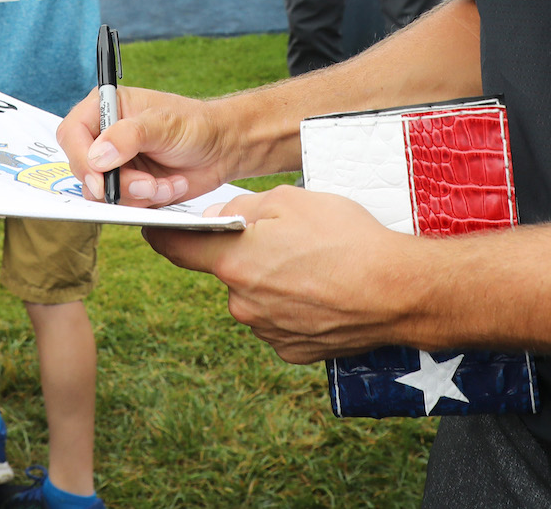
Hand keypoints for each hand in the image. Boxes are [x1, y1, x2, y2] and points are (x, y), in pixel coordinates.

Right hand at [57, 86, 237, 207]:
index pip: (72, 134)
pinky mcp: (129, 187)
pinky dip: (147, 202)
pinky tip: (172, 186)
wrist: (223, 148)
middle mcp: (104, 136)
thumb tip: (97, 157)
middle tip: (148, 184)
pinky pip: (123, 205)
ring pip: (102, 193)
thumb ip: (129, 136)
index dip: (81, 159)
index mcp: (106, 108)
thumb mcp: (164, 123)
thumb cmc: (195, 124)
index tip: (100, 180)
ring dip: (136, 195)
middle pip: (84, 169)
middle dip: (116, 184)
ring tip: (167, 183)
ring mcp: (115, 164)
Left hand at [145, 185, 418, 363]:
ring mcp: (266, 331)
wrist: (397, 291)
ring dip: (273, 282)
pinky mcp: (292, 351)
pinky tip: (324, 291)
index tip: (153, 226)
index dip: (162, 233)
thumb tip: (219, 218)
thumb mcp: (292, 199)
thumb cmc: (346, 237)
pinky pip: (280, 321)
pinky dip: (294, 307)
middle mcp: (241, 303)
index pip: (175, 247)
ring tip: (317, 266)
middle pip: (228, 271)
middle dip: (247, 255)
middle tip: (288, 239)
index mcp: (234, 261)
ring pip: (255, 297)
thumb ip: (245, 207)